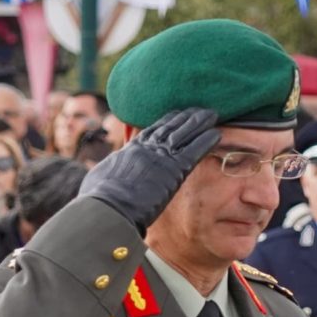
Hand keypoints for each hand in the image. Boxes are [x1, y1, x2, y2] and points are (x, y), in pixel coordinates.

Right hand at [78, 106, 220, 232]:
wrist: (108, 207)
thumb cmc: (99, 200)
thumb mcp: (100, 180)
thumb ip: (109, 174)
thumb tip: (103, 178)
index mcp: (130, 149)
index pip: (151, 130)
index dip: (165, 121)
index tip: (175, 114)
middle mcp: (147, 148)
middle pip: (170, 126)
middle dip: (184, 117)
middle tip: (197, 110)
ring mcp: (161, 157)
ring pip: (184, 133)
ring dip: (199, 123)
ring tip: (211, 115)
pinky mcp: (174, 169)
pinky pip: (194, 151)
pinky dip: (206, 141)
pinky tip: (217, 134)